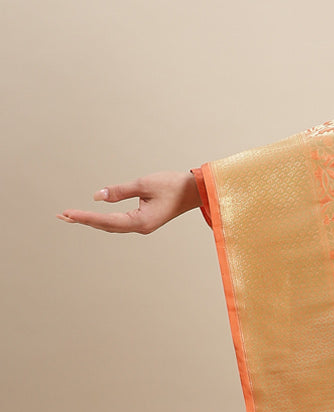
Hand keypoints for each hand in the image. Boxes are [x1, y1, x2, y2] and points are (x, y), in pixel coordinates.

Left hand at [57, 171, 200, 233]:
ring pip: (111, 226)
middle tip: (62, 216)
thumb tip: (97, 196)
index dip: (86, 217)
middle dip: (84, 220)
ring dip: (92, 221)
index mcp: (141, 221)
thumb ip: (119, 191)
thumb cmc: (173, 186)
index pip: (106, 220)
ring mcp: (142, 226)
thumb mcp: (143, 184)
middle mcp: (140, 227)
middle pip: (106, 226)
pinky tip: (93, 217)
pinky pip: (119, 223)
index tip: (68, 213)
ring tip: (71, 216)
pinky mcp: (144, 221)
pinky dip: (103, 219)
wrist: (194, 191)